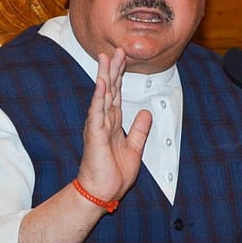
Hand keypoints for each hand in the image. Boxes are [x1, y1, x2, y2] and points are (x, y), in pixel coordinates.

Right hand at [76, 48, 151, 201]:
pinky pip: (97, 112)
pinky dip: (99, 97)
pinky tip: (101, 83)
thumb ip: (139, 130)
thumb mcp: (134, 148)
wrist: (102, 193)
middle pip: (109, 89)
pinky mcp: (95, 134)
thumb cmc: (113, 174)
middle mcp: (104, 121)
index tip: (122, 58)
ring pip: (102, 95)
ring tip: (106, 58)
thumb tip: (146, 113)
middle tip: (116, 50)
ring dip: (104, 76)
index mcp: (113, 123)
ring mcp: (98, 126)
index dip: (119, 76)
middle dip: (112, 69)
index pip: (116, 94)